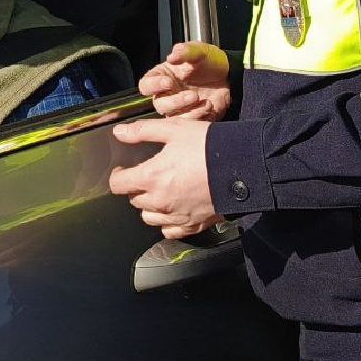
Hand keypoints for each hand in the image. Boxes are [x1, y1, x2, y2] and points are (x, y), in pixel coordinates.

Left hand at [109, 118, 222, 238]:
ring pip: (149, 217)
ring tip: (160, 191)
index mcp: (152, 177)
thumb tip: (119, 132)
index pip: (119, 185)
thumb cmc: (208, 145)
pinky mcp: (193, 225)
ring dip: (149, 205)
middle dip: (136, 187)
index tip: (124, 169)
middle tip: (146, 174)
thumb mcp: (174, 129)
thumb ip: (143, 131)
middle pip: (134, 200)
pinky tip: (174, 208)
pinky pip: (170, 230)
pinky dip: (167, 222)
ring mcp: (176, 216)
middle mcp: (160, 201)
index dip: (118, 175)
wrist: (243, 166)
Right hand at [138, 41, 231, 120]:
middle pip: (159, 105)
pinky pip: (190, 124)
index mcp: (162, 77)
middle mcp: (168, 94)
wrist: (231, 74)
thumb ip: (185, 51)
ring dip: (188, 112)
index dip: (153, 86)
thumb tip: (172, 56)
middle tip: (192, 95)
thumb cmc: (210, 61)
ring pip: (173, 118)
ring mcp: (180, 108)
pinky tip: (209, 105)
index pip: (146, 85)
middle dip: (176, 102)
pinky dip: (200, 116)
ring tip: (203, 100)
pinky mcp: (193, 117)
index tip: (167, 82)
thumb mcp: (198, 51)